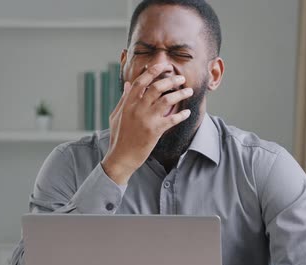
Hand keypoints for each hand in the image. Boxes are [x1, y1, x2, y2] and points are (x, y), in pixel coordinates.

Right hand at [101, 63, 193, 184]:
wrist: (121, 157)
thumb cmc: (118, 137)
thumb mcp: (116, 115)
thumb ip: (124, 99)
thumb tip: (129, 84)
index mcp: (127, 103)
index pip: (141, 82)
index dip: (153, 71)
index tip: (163, 66)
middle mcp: (137, 109)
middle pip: (157, 88)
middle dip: (171, 80)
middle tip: (181, 78)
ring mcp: (146, 119)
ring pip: (167, 100)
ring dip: (180, 94)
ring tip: (188, 91)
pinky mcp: (154, 131)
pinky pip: (171, 119)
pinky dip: (181, 115)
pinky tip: (187, 113)